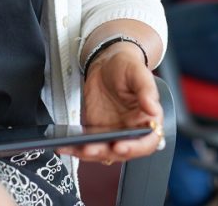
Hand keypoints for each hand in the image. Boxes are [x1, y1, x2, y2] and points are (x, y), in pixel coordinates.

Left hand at [59, 45, 164, 163]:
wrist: (107, 63)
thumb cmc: (127, 66)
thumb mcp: (138, 72)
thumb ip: (147, 90)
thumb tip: (153, 108)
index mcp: (147, 120)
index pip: (147, 142)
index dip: (135, 148)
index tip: (120, 146)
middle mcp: (131, 130)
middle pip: (122, 152)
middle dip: (105, 152)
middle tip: (90, 148)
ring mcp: (113, 133)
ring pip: (103, 152)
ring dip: (88, 153)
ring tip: (73, 147)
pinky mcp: (96, 131)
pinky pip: (87, 145)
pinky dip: (75, 148)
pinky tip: (64, 145)